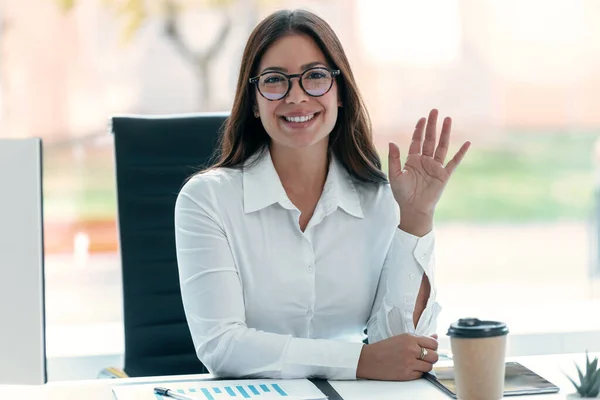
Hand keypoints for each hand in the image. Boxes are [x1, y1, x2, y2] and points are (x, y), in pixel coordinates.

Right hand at [356, 333, 438, 380]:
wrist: (369, 359)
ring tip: (416, 363)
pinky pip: (421, 375)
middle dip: (431, 357)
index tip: (430, 348)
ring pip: (429, 367)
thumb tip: (435, 336)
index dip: (433, 347)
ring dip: (425, 366)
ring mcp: (409, 363)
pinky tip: (410, 368)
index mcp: (410, 338)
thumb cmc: (383, 348)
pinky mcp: (406, 374)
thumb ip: (420, 338)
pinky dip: (417, 373)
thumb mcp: (402, 338)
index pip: (433, 343)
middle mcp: (411, 350)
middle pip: (434, 356)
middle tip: (424, 357)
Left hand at [389, 109, 469, 234]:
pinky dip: (461, 152)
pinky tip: (467, 143)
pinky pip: (454, 162)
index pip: (417, 140)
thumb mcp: (394, 175)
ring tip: (448, 119)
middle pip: (430, 139)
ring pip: (442, 146)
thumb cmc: (402, 194)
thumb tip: (392, 142)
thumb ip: (394, 158)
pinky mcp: (444, 175)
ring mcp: (435, 167)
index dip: (419, 129)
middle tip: (434, 111)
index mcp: (412, 160)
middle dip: (432, 125)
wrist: (414, 209)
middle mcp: (425, 161)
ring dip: (445, 133)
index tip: (422, 118)